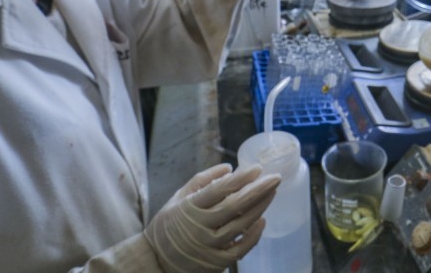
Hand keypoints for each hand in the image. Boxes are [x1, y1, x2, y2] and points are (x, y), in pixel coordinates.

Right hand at [144, 163, 280, 272]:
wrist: (155, 262)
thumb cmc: (169, 225)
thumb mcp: (178, 197)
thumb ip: (203, 180)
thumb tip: (230, 167)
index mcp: (189, 208)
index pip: (218, 191)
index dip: (240, 179)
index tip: (257, 168)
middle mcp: (199, 227)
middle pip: (234, 206)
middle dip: (258, 190)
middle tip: (276, 178)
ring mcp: (208, 246)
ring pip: (240, 225)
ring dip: (260, 208)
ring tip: (272, 193)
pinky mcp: (215, 263)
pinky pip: (241, 249)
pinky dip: (254, 235)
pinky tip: (262, 220)